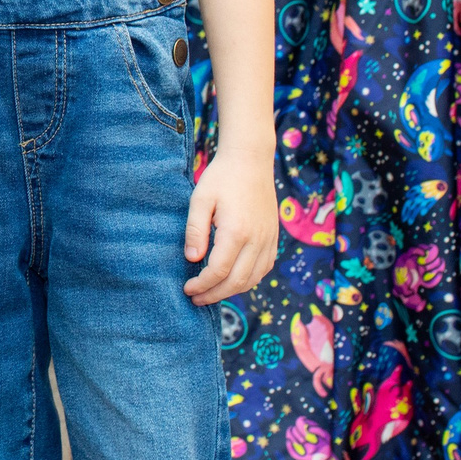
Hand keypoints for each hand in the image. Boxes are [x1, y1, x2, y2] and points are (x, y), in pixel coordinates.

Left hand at [183, 143, 278, 304]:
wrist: (250, 161)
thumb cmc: (221, 178)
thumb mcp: (200, 199)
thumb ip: (196, 230)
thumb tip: (192, 259)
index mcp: (237, 232)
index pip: (219, 271)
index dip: (202, 285)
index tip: (187, 289)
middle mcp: (257, 240)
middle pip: (237, 281)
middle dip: (215, 294)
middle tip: (196, 298)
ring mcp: (268, 240)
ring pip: (253, 279)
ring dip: (232, 291)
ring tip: (211, 292)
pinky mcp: (273, 238)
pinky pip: (264, 268)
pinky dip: (248, 280)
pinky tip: (232, 279)